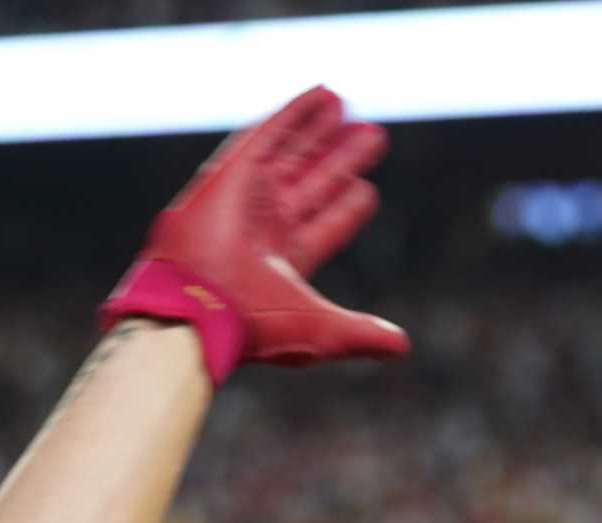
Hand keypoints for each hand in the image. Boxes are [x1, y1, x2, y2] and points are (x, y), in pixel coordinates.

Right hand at [100, 86, 409, 381]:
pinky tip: (321, 95)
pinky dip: (294, 113)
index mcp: (288, 262)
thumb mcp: (323, 331)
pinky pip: (269, 132)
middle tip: (370, 135)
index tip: (366, 189)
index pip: (326, 224)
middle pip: (313, 181)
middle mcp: (268, 226)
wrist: (199, 309)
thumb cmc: (256, 326)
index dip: (346, 206)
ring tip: (344, 105)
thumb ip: (363, 333)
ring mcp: (250, 196)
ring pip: (293, 153)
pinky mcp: (233, 171)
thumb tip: (402, 347)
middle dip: (340, 158)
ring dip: (318, 130)